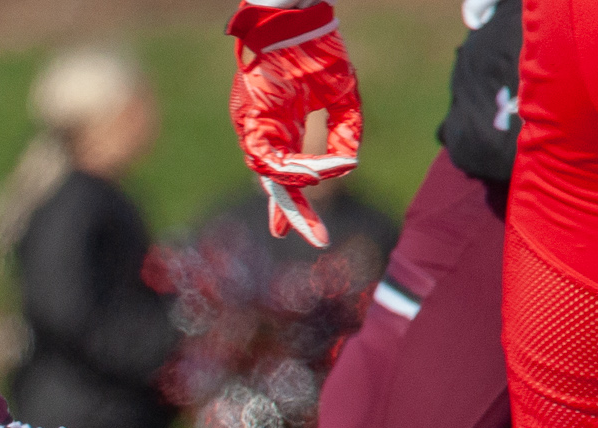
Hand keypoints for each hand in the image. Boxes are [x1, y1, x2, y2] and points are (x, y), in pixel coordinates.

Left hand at [226, 1, 362, 246]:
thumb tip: (347, 168)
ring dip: (294, 186)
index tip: (294, 232)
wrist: (295, 19)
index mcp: (284, 129)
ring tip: (314, 192)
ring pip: (269, 171)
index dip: (292, 204)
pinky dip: (292, 167)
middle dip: (287, 210)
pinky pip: (268, 154)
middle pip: (272, 181)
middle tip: (292, 236)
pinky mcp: (248, 117)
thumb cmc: (319, 50)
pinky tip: (313, 172)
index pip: (285, 174)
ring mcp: (254, 126)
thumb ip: (348, 131)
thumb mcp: (344, 96)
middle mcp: (265, 132)